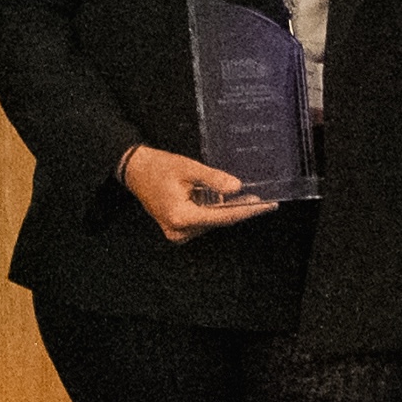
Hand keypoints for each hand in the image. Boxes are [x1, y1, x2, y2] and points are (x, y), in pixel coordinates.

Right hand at [120, 146, 277, 242]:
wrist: (135, 170)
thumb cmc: (158, 167)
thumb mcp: (188, 168)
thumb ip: (213, 179)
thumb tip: (237, 188)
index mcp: (181, 217)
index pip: (222, 217)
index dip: (246, 211)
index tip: (266, 206)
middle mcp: (179, 230)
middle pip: (218, 222)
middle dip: (238, 210)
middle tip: (260, 200)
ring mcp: (177, 233)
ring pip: (211, 223)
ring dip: (225, 210)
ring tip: (243, 198)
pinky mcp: (177, 230)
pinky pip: (202, 222)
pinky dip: (213, 212)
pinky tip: (222, 201)